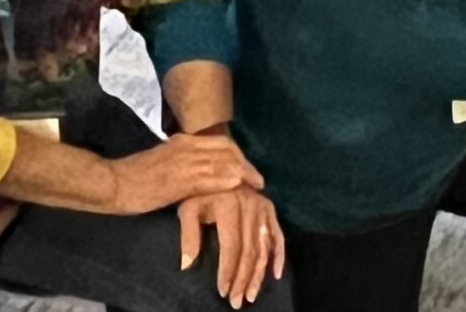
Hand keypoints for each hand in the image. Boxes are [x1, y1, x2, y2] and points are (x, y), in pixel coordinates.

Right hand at [105, 132, 256, 214]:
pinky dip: (225, 181)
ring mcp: (184, 163)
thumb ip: (182, 158)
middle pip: (227, 151)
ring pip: (222, 164)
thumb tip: (200, 166)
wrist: (114, 182)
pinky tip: (238, 186)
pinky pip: (209, 180)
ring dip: (242, 174)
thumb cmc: (135, 173)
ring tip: (256, 185)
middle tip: (257, 178)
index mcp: (183, 140)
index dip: (238, 154)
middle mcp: (187, 147)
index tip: (247, 166)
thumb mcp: (163, 158)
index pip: (221, 142)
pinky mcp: (179, 181)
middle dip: (245, 164)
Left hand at [176, 184, 286, 305]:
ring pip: (264, 247)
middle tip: (238, 301)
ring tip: (251, 295)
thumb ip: (189, 236)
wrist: (216, 168)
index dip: (228, 270)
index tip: (223, 291)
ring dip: (259, 274)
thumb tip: (186, 265)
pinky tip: (275, 274)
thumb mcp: (188, 208)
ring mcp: (263, 207)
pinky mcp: (270, 209)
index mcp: (230, 206)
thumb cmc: (198, 191)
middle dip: (243, 279)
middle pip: (250, 250)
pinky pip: (279, 235)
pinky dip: (279, 255)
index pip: (232, 246)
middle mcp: (251, 207)